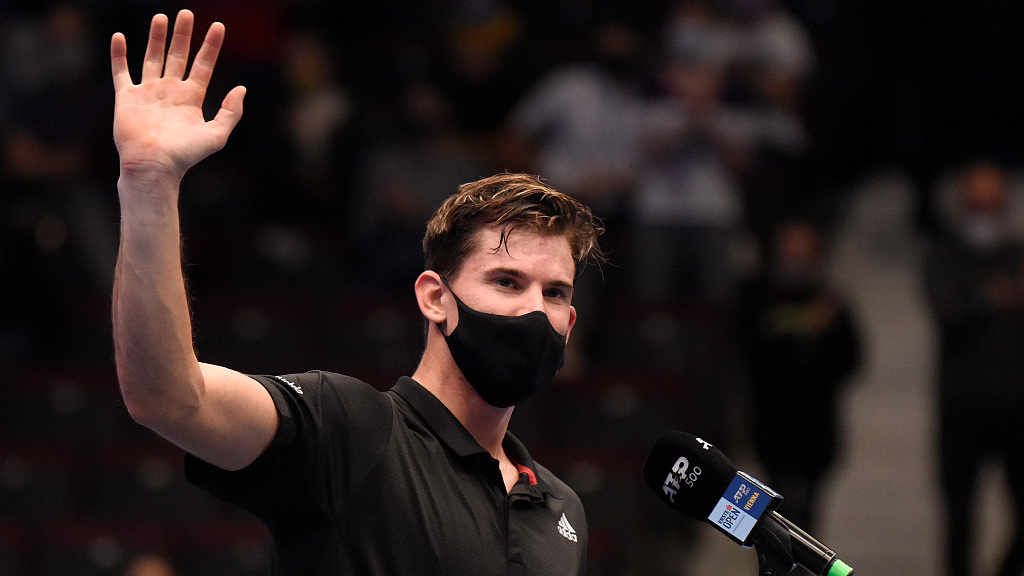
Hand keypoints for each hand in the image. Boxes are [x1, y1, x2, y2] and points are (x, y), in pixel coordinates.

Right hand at [111, 10, 244, 183]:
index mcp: (191, 98)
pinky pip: (121, 71)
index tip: (219, 26)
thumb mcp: (217, 135)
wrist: (154, 165)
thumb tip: (242, 89)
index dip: (211, 46)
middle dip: (183, 35)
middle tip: (186, 13)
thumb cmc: (185, 155)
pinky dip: (119, 55)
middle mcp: (170, 92)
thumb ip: (231, 112)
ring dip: (157, 38)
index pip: (203, 65)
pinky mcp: (126, 97)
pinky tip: (120, 37)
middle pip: (178, 56)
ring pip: (152, 58)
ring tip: (162, 17)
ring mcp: (148, 92)